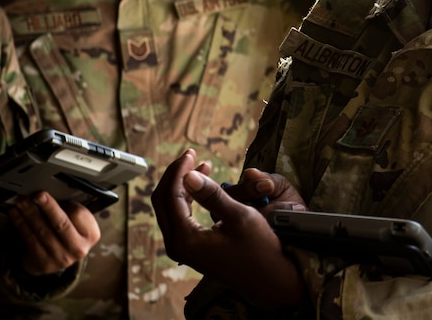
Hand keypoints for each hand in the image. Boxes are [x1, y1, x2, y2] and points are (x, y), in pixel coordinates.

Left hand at [9, 191, 100, 275]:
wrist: (57, 260)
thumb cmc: (67, 235)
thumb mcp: (77, 223)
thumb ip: (70, 210)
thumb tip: (51, 195)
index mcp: (91, 235)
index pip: (79, 214)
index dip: (66, 203)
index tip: (56, 195)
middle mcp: (78, 248)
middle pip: (61, 224)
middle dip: (48, 207)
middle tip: (38, 195)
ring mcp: (60, 258)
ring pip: (42, 231)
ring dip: (30, 214)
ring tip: (22, 202)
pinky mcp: (43, 263)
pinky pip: (30, 240)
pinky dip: (21, 224)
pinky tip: (16, 215)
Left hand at [151, 149, 304, 310]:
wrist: (269, 280)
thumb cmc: (259, 250)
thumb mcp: (240, 217)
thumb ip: (212, 196)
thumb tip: (189, 175)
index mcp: (185, 238)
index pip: (171, 195)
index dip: (179, 170)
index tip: (192, 152)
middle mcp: (177, 245)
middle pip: (162, 201)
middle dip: (176, 175)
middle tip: (192, 155)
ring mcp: (182, 248)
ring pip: (169, 208)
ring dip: (181, 184)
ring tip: (200, 165)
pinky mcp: (190, 248)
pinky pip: (179, 217)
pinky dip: (187, 197)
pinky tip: (200, 186)